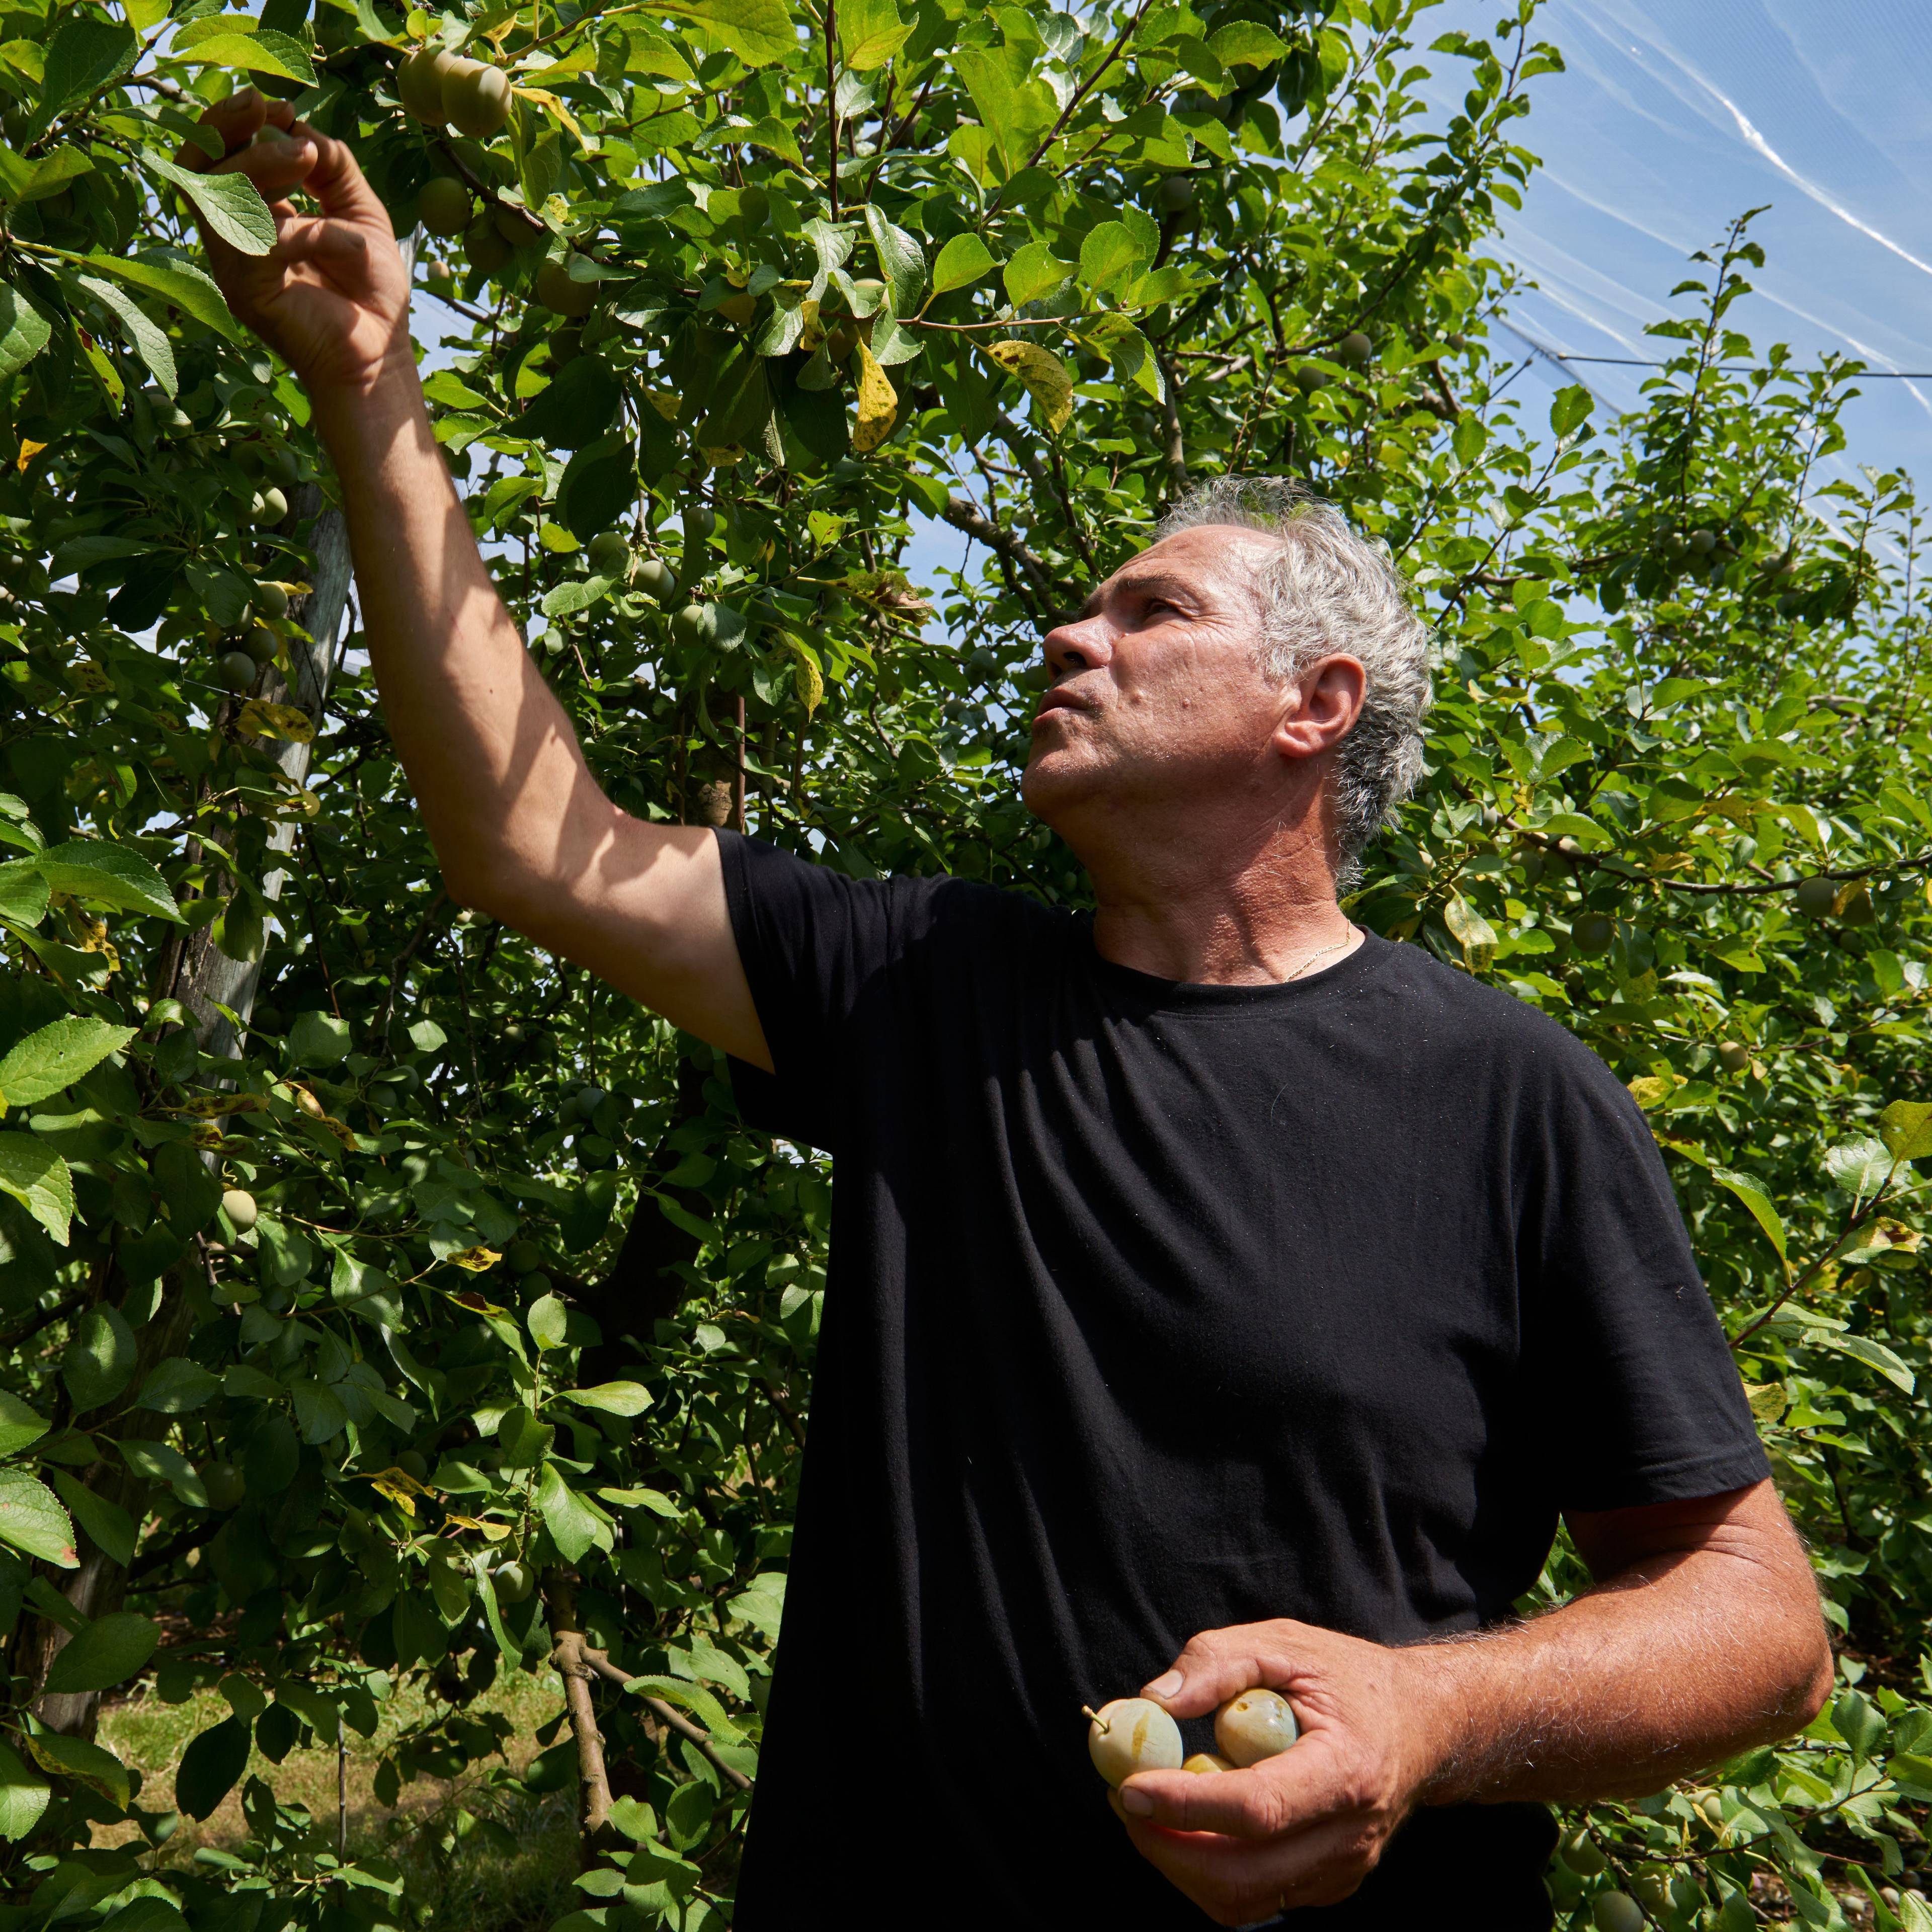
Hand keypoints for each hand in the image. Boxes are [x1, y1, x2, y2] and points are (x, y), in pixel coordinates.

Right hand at [178, 88, 413, 405]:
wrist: (384, 357)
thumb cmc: (372, 293)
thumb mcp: (359, 214)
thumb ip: (332, 167)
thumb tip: (299, 125)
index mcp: (255, 216)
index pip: (219, 156)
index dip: (238, 122)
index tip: (279, 105)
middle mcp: (234, 238)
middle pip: (196, 167)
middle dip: (225, 127)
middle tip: (264, 106)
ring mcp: (233, 267)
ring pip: (218, 197)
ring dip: (261, 165)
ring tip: (306, 158)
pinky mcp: (246, 294)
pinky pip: (259, 242)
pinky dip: (304, 230)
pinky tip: (343, 241)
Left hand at [1114, 1619, 1443, 1926]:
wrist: (1420, 1724)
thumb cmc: (1347, 1677)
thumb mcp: (1286, 1643)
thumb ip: (1219, 1661)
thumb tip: (1155, 1702)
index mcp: (1346, 1772)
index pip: (1256, 1810)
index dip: (1186, 1805)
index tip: (1129, 1787)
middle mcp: (1350, 1836)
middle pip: (1243, 1876)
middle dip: (1168, 1849)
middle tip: (1125, 1802)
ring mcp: (1342, 1870)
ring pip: (1244, 1901)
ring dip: (1180, 1865)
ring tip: (1151, 1811)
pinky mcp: (1330, 1885)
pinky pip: (1258, 1897)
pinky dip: (1210, 1869)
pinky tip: (1196, 1822)